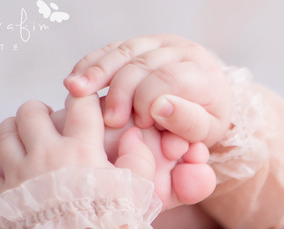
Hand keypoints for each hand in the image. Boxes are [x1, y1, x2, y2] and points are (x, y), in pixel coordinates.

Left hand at [0, 98, 215, 227]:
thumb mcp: (137, 195)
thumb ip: (139, 161)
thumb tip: (133, 134)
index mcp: (82, 150)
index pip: (80, 105)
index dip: (82, 98)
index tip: (83, 103)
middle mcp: (45, 154)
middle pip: (30, 112)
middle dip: (38, 111)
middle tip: (46, 121)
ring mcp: (18, 175)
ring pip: (3, 134)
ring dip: (9, 130)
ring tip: (17, 137)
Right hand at [64, 34, 231, 148]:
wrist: (207, 100)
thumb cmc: (205, 120)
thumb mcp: (208, 130)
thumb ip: (189, 122)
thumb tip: (160, 108)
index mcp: (202, 72)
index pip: (168, 78)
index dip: (149, 99)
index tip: (141, 124)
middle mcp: (181, 51)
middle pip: (143, 65)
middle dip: (122, 92)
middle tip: (110, 120)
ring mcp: (159, 43)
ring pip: (124, 52)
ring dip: (97, 72)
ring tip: (76, 92)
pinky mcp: (140, 44)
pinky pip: (112, 50)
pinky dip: (91, 64)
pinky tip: (74, 80)